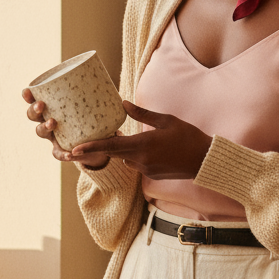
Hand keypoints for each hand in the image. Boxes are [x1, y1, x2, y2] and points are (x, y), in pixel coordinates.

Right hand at [22, 88, 109, 167]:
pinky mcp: (62, 151)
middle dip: (34, 110)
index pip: (36, 99)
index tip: (28, 90)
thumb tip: (124, 101)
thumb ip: (107, 103)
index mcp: (54, 108)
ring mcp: (54, 137)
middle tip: (42, 106)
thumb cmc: (95, 119)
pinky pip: (58, 153)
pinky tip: (70, 154)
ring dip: (44, 127)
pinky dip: (63, 153)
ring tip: (53, 123)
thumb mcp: (98, 108)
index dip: (29, 96)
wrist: (99, 144)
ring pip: (40, 132)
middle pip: (33, 116)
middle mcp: (49, 122)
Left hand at [72, 101, 210, 179]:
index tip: (74, 150)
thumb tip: (123, 104)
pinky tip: (152, 148)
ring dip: (125, 150)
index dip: (91, 148)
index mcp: (143, 144)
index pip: (111, 146)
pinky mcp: (152, 175)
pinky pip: (136, 164)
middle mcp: (141, 159)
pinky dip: (137, 156)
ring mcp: (146, 169)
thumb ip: (142, 114)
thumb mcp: (166, 120)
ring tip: (134, 137)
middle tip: (90, 141)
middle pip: (114, 153)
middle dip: (102, 147)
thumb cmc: (188, 136)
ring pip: (125, 159)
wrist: (204, 161)